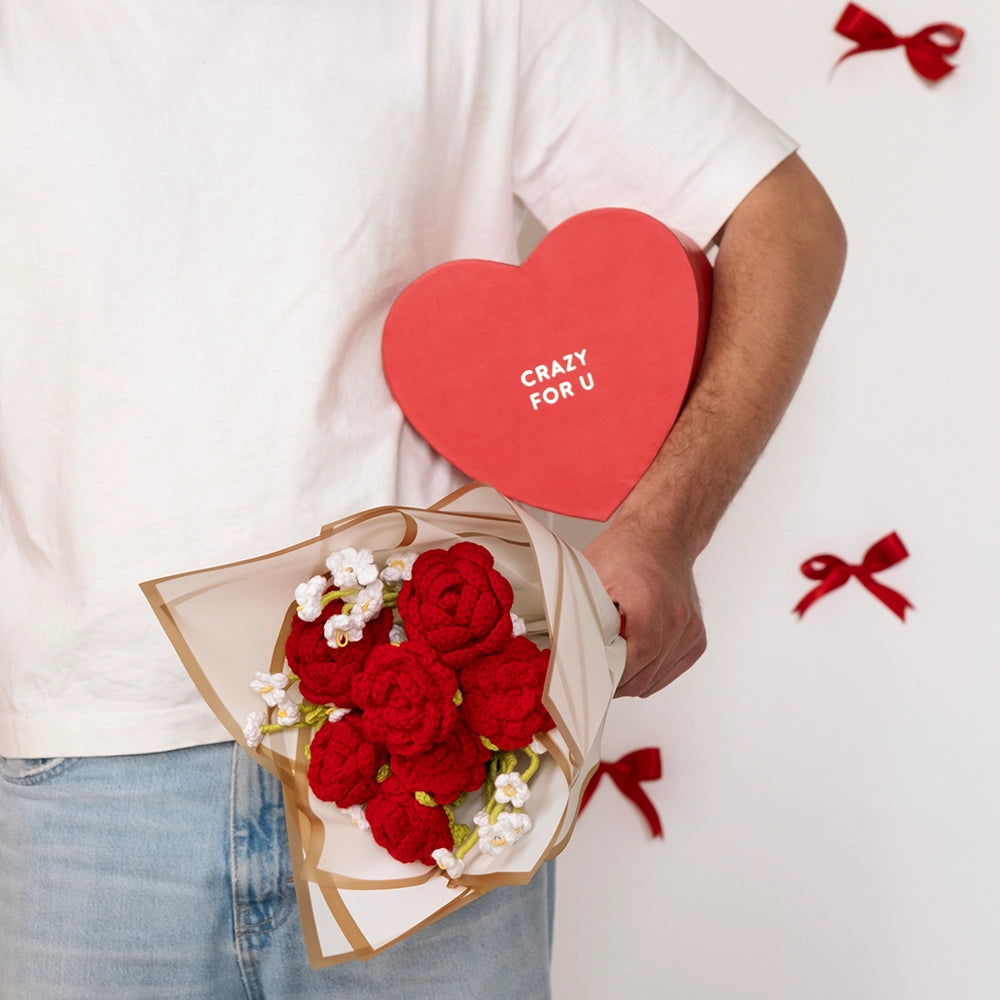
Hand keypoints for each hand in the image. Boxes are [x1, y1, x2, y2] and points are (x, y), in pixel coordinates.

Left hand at [583, 523, 706, 697]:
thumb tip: (560, 642)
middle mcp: (675, 617)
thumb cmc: (627, 551)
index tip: (590, 681)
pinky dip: (651, 673)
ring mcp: (689, 628)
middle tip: (593, 677)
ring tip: (612, 664)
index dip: (610, 678)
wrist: (662, 536)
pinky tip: (634, 660)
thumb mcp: (591, 574)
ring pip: (657, 678)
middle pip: (645, 675)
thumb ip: (579, 610)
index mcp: (649, 602)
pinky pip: (671, 670)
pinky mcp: (696, 636)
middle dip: (617, 682)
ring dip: (633, 679)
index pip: (635, 660)